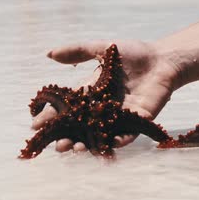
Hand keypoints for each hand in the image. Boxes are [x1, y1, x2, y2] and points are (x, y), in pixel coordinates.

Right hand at [31, 40, 181, 152]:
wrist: (163, 59)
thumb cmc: (134, 54)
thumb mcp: (102, 49)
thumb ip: (78, 51)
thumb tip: (48, 54)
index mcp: (92, 92)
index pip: (67, 107)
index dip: (52, 116)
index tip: (35, 126)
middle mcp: (103, 108)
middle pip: (81, 126)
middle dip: (67, 137)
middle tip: (55, 146)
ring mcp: (120, 116)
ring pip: (100, 134)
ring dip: (88, 144)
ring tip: (75, 150)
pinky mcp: (138, 120)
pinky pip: (127, 134)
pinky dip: (118, 141)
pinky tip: (108, 146)